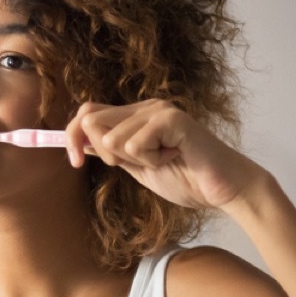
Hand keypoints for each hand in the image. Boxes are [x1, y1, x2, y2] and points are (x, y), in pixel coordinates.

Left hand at [65, 100, 263, 209]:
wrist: (223, 190)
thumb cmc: (185, 178)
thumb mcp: (136, 166)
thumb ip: (111, 152)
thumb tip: (78, 142)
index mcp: (134, 116)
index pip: (87, 113)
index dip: (72, 136)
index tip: (76, 162)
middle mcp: (144, 107)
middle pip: (91, 121)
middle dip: (105, 153)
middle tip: (139, 163)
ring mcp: (159, 110)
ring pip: (112, 138)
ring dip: (135, 160)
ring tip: (164, 159)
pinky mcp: (172, 119)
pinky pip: (135, 144)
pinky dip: (151, 161)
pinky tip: (174, 157)